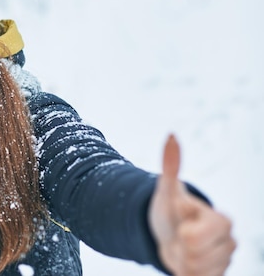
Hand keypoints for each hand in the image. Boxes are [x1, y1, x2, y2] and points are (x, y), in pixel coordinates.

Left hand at [149, 135, 235, 275]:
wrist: (168, 232)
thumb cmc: (170, 209)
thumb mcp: (166, 189)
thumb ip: (171, 165)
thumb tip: (171, 135)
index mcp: (222, 221)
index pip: (196, 238)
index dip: (183, 232)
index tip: (183, 223)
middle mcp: (229, 242)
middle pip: (195, 258)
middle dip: (179, 247)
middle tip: (179, 235)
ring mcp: (225, 261)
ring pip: (196, 272)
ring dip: (181, 260)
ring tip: (181, 246)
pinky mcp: (217, 275)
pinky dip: (185, 273)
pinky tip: (185, 261)